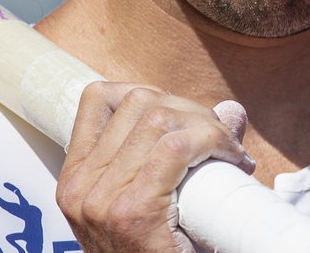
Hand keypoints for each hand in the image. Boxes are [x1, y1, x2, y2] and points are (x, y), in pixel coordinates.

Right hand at [57, 82, 253, 251]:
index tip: (188, 121)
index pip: (100, 98)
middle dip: (191, 110)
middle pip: (139, 101)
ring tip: (229, 152)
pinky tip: (232, 159)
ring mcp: (100, 200)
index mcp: (75, 179)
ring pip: (160, 116)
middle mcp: (79, 186)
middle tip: (223, 142)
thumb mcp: (157, 201)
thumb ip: (187, 150)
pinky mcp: (131, 213)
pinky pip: (176, 147)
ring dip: (207, 125)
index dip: (154, 96)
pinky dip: (212, 142)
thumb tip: (233, 109)